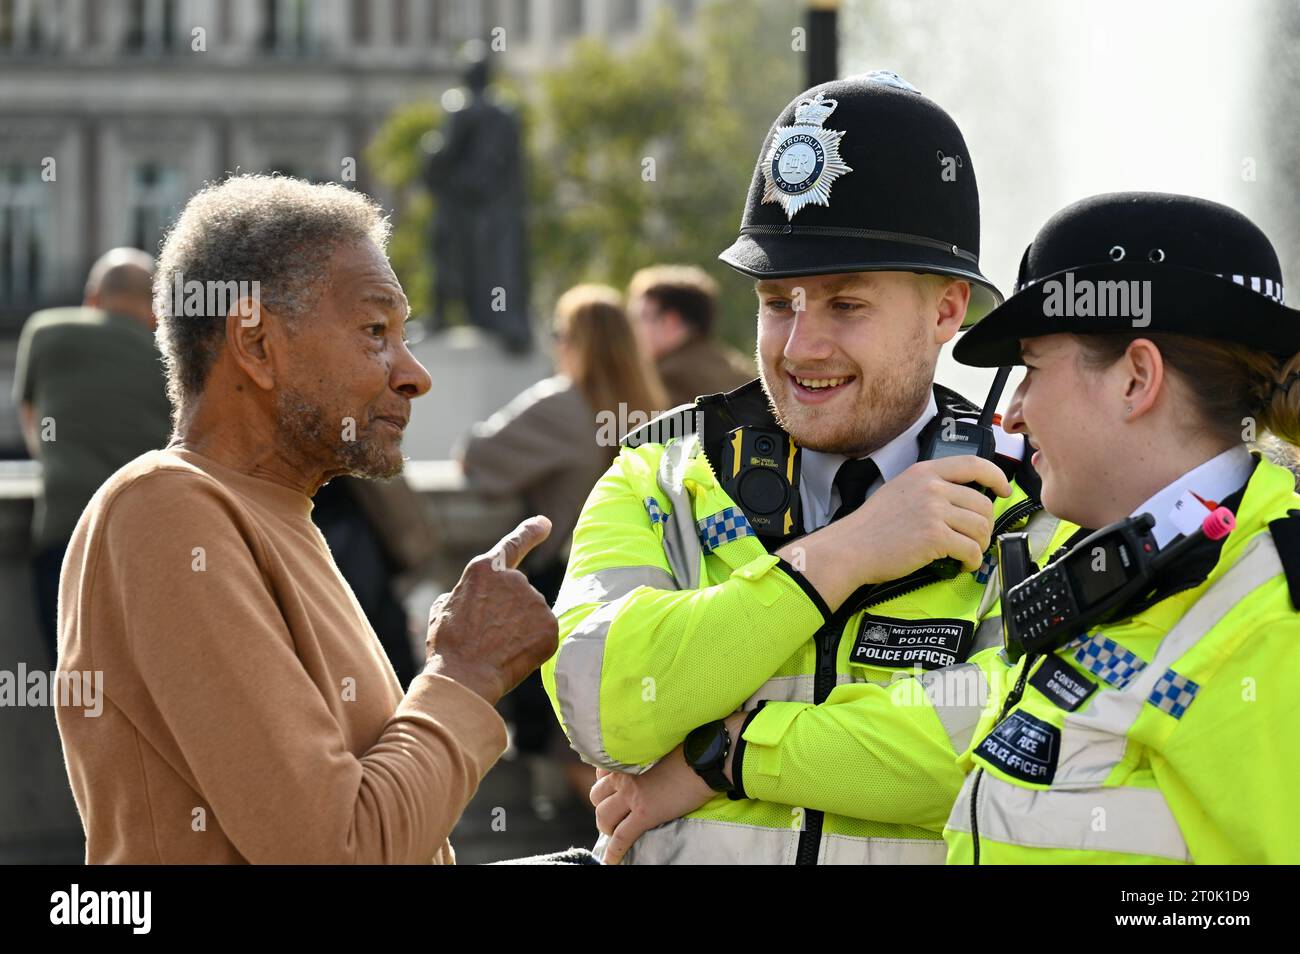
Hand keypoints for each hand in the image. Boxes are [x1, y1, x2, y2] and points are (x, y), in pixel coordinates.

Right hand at [425, 515, 558, 704]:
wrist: (464, 677)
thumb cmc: (448, 646)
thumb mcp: (443, 608)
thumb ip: (466, 593)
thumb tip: (473, 598)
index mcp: (484, 569)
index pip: (513, 544)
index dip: (531, 532)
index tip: (544, 523)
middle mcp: (514, 579)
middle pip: (519, 593)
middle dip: (509, 611)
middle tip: (488, 637)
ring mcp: (534, 600)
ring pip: (532, 614)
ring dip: (520, 628)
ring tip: (497, 649)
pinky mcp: (549, 624)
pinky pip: (544, 632)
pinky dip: (533, 644)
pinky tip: (514, 656)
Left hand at [590, 747, 713, 864]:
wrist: (702, 761)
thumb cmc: (686, 750)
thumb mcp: (656, 747)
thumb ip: (641, 755)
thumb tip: (642, 764)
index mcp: (626, 759)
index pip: (600, 774)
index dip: (605, 785)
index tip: (612, 791)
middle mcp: (623, 777)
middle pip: (596, 797)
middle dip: (603, 807)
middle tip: (616, 814)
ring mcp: (632, 797)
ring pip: (604, 817)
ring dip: (607, 826)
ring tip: (616, 831)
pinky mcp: (644, 815)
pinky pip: (621, 837)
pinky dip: (614, 852)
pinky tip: (610, 861)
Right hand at [778, 455, 1010, 610]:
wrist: (851, 547)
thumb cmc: (872, 526)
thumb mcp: (900, 490)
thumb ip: (929, 488)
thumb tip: (961, 500)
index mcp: (924, 472)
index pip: (974, 464)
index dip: (996, 477)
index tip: (1003, 489)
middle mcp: (932, 487)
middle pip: (983, 503)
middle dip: (986, 525)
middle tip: (976, 538)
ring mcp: (934, 510)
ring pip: (981, 527)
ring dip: (980, 544)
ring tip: (967, 553)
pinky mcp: (935, 536)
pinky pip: (971, 549)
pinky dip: (972, 561)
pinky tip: (962, 564)